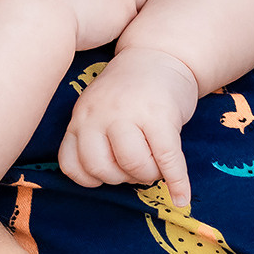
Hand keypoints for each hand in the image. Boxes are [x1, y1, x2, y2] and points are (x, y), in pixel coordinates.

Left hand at [58, 47, 198, 205]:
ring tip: (156, 163)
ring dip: (149, 175)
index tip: (109, 173)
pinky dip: (177, 183)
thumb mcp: (97, 108)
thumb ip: (93, 137)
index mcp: (81, 116)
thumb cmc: (128, 91)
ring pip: (134, 166)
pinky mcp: (161, 115)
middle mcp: (99, 114)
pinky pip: (167, 160)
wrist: (160, 55)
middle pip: (103, 170)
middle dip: (124, 178)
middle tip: (137, 165)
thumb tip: (101, 181)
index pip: (71, 164)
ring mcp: (129, 113)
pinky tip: (182, 198)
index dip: (92, 179)